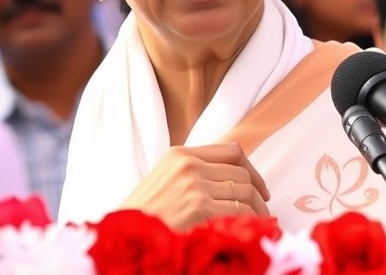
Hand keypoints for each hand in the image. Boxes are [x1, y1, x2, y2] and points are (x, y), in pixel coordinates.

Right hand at [120, 143, 271, 229]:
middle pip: (241, 174)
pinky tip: (248, 232)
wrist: (124, 234)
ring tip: (257, 223)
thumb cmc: (143, 214)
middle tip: (261, 210)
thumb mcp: (165, 179)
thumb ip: (192, 171)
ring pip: (245, 193)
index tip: (258, 186)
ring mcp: (195, 186)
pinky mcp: (200, 208)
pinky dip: (249, 223)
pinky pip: (239, 213)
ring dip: (256, 211)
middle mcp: (189, 165)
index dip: (252, 169)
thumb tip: (229, 177)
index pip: (232, 151)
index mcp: (180, 154)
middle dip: (256, 195)